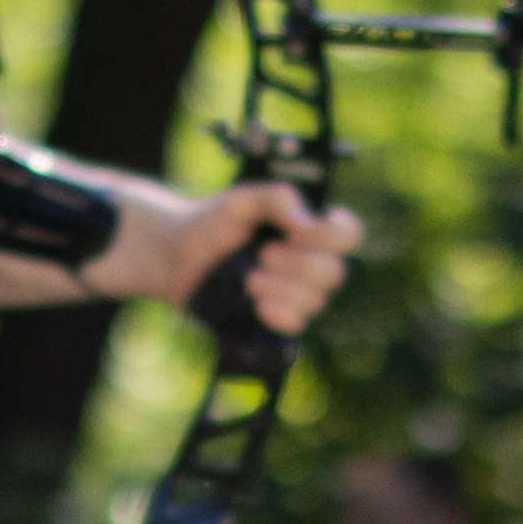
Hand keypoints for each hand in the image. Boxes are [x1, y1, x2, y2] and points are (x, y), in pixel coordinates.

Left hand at [113, 173, 359, 338]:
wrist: (174, 255)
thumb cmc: (211, 223)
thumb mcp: (242, 199)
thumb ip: (277, 199)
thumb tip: (308, 224)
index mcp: (308, 231)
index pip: (348, 236)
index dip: (335, 236)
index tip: (301, 232)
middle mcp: (308, 263)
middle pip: (334, 273)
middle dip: (298, 265)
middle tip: (262, 253)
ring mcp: (293, 294)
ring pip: (315, 301)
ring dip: (282, 288)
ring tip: (248, 277)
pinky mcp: (274, 319)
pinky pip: (297, 325)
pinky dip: (281, 315)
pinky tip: (259, 305)